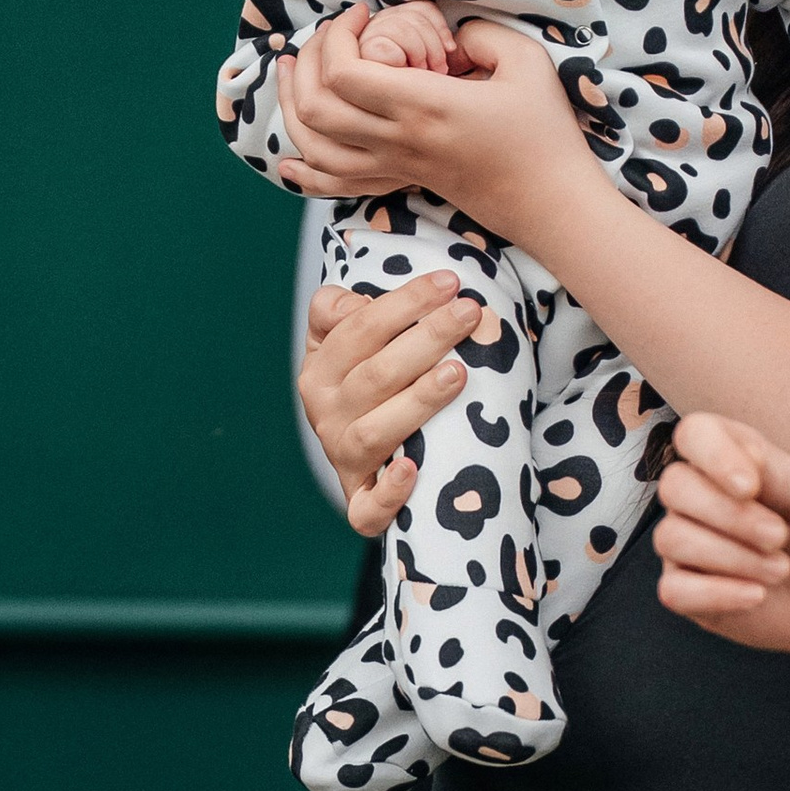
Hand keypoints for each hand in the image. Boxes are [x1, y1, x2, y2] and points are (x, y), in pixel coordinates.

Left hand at [279, 9, 589, 243]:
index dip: (337, 36)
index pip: (344, 73)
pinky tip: (291, 160)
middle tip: (328, 35)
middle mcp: (398, 140)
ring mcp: (396, 166)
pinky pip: (338, 186)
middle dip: (307, 63)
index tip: (361, 13)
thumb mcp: (526, 62)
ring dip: (292, 108)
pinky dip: (307, 173)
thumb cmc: (545, 134)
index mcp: (423, 106)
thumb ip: (481, 33)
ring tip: (293, 74)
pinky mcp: (403, 183)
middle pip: (316, 108)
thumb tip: (449, 28)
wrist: (553, 204)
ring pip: (315, 148)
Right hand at [299, 272, 483, 534]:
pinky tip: (414, 469)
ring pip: (377, 432)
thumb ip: (338, 311)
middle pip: (376, 375)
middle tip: (469, 313)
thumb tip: (355, 303)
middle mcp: (325, 415)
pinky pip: (368, 508)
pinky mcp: (360, 503)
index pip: (360, 329)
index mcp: (320, 370)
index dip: (405, 303)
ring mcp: (343, 459)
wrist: (361, 457)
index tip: (450, 282)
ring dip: (418, 402)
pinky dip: (390, 492)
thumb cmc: (367, 383)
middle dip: (426, 339)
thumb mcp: (342, 341)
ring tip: (458, 373)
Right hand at [653, 412, 789, 657]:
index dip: (713, 456)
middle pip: (675, 487)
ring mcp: (685, 544)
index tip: (751, 487)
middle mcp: (697, 496)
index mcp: (728, 457)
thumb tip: (742, 457)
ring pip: (672, 538)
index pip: (694, 434)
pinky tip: (756, 595)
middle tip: (779, 537)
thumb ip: (777, 473)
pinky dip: (717, 593)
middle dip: (731, 515)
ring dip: (734, 557)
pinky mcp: (685, 590)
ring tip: (782, 569)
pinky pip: (673, 590)